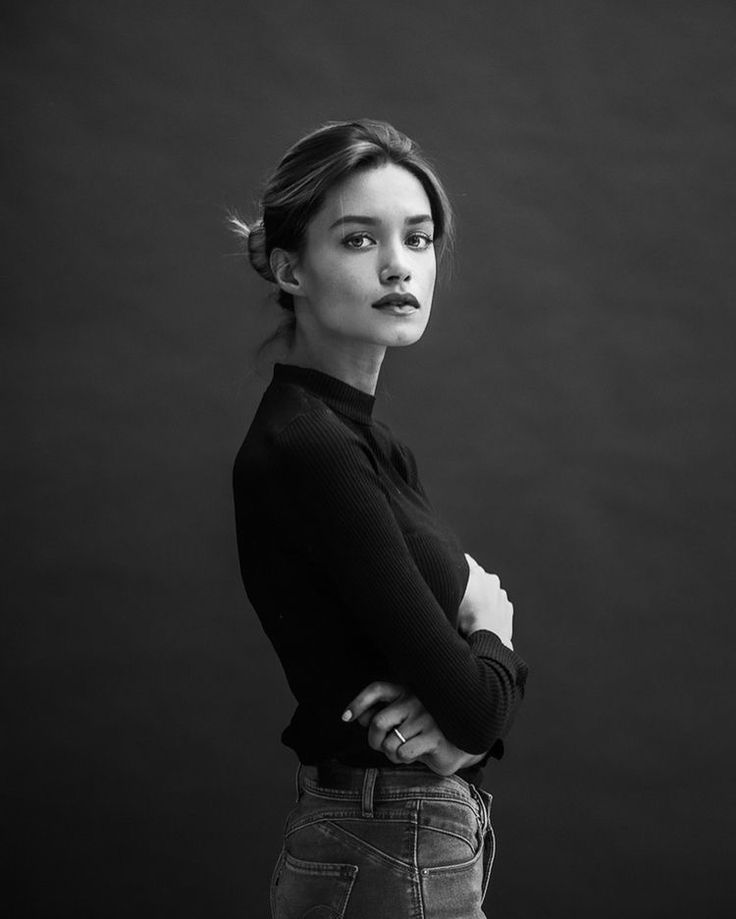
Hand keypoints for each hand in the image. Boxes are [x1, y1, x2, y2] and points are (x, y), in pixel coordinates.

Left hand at [342, 682, 486, 776]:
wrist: (462, 743)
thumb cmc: (426, 730)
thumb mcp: (404, 719)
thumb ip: (383, 714)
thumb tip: (359, 718)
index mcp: (405, 691)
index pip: (376, 689)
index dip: (358, 702)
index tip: (345, 718)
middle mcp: (415, 701)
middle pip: (378, 722)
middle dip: (373, 740)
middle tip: (380, 747)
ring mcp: (426, 718)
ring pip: (389, 743)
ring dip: (390, 754)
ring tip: (402, 751)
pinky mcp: (435, 737)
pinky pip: (403, 753)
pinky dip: (402, 759)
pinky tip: (412, 755)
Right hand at [458, 554, 513, 649]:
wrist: (490, 640)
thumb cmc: (468, 620)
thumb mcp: (453, 597)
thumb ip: (451, 583)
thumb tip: (447, 572)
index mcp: (477, 573)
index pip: (465, 561)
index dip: (457, 566)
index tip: (452, 573)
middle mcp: (491, 580)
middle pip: (478, 576)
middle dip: (471, 584)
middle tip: (461, 598)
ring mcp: (502, 595)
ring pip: (488, 591)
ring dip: (482, 597)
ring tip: (472, 612)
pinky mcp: (507, 608)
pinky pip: (497, 604)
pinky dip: (491, 608)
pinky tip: (482, 618)